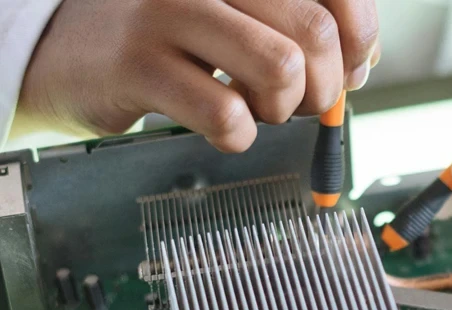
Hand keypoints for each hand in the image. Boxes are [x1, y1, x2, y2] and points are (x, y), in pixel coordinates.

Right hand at [16, 0, 379, 152]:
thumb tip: (362, 62)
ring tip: (256, 108)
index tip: (350, 66)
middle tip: (299, 100)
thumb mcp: (241, 17)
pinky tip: (222, 127)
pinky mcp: (140, 64)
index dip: (359, 37)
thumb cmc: (170, 37)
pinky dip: (238, 136)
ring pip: (280, 67)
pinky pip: (226, 115)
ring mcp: (170, 12)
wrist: (70, 50)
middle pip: (315, 32)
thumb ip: (302, 30)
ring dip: (283, 108)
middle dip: (324, 85)